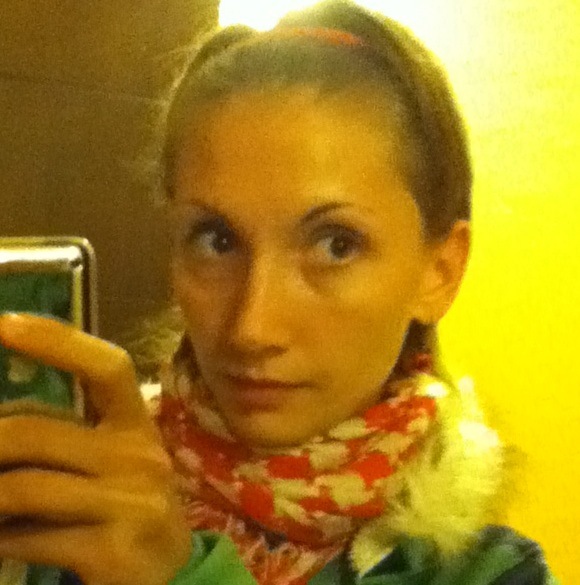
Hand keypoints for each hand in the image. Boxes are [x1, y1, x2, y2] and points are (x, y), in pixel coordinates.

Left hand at [0, 313, 190, 584]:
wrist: (171, 570)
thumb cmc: (129, 503)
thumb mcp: (109, 461)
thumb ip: (64, 437)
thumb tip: (2, 423)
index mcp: (137, 424)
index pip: (107, 368)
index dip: (57, 342)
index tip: (3, 323)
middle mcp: (139, 454)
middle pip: (35, 432)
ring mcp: (130, 502)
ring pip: (21, 486)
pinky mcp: (114, 550)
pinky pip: (27, 538)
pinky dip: (1, 538)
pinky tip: (5, 540)